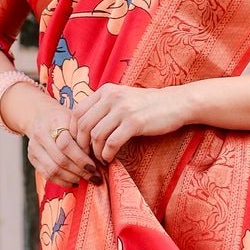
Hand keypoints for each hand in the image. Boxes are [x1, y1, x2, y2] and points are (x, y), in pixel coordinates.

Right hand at [9, 84, 102, 187]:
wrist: (41, 116)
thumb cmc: (64, 119)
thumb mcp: (76, 119)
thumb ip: (85, 135)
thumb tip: (101, 156)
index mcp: (53, 122)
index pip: (65, 144)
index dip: (81, 158)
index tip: (94, 167)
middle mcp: (40, 135)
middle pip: (60, 160)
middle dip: (80, 171)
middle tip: (94, 178)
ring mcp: (33, 148)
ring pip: (53, 170)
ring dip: (72, 178)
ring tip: (86, 180)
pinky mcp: (32, 158)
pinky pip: (47, 175)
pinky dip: (63, 181)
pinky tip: (75, 181)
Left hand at [71, 83, 190, 164]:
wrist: (176, 103)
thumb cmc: (149, 105)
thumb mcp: (123, 98)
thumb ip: (105, 106)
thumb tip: (85, 126)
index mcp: (106, 90)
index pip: (77, 111)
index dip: (73, 131)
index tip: (78, 145)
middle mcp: (111, 97)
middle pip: (83, 124)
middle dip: (81, 145)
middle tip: (86, 156)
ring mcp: (123, 109)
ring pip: (96, 135)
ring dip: (95, 152)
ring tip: (100, 159)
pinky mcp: (134, 122)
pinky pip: (112, 142)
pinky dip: (107, 154)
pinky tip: (110, 159)